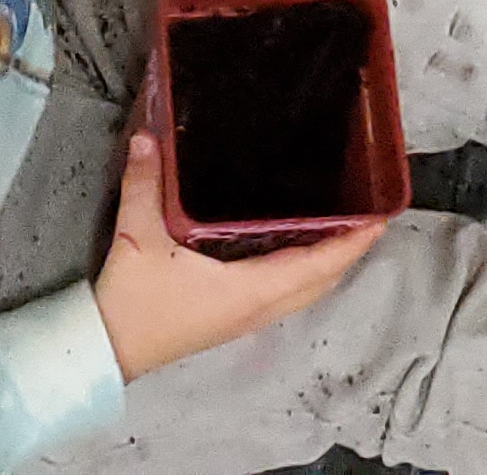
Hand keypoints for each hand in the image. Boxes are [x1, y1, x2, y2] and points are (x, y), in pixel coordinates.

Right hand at [90, 129, 384, 384]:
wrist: (107, 349)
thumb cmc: (131, 300)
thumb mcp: (137, 237)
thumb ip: (144, 184)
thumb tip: (148, 136)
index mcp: (249, 290)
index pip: (316, 266)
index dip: (351, 244)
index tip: (380, 219)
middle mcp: (257, 307)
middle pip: (321, 282)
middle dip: (350, 252)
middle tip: (370, 215)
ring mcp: (246, 317)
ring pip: (305, 292)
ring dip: (329, 264)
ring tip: (346, 228)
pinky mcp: (232, 319)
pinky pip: (286, 294)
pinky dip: (306, 272)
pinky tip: (300, 250)